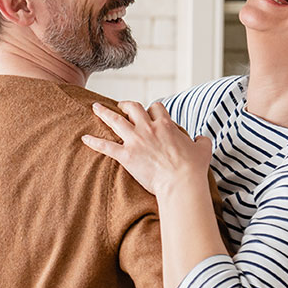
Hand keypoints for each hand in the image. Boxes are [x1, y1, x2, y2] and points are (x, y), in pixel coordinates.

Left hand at [81, 101, 213, 198]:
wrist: (181, 182)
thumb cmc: (193, 168)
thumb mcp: (203, 149)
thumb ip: (201, 140)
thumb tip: (201, 138)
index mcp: (166, 125)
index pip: (156, 108)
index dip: (151, 109)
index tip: (149, 113)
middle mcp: (148, 128)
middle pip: (133, 108)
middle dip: (126, 105)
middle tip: (121, 105)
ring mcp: (136, 141)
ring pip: (116, 120)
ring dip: (104, 113)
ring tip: (95, 108)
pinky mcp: (126, 155)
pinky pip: (106, 146)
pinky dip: (94, 142)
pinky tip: (84, 138)